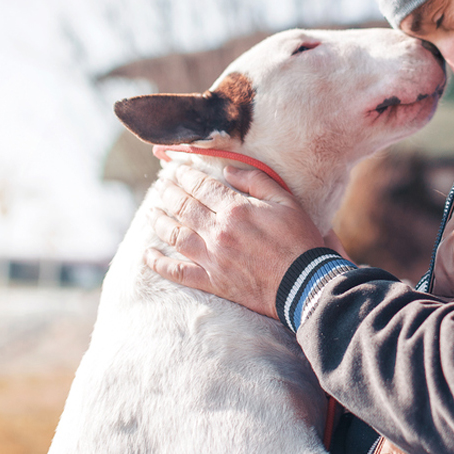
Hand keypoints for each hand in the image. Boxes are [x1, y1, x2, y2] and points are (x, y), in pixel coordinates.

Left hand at [146, 163, 325, 318]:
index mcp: (236, 210)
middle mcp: (218, 232)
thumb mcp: (286, 202)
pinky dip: (160, 263)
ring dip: (159, 222)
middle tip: (162, 186)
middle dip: (169, 193)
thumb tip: (229, 171)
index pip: (201, 186)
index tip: (177, 168)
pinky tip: (148, 254)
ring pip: (175, 236)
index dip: (186, 175)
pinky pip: (178, 272)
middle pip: (183, 207)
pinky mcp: (213, 281)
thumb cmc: (299, 241)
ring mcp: (212, 259)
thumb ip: (256, 182)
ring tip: (152, 213)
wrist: (305, 284)